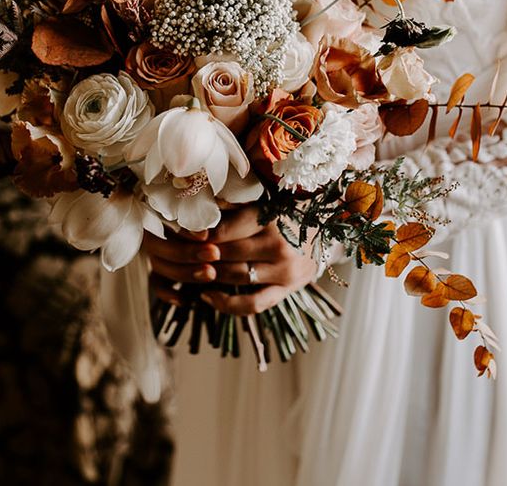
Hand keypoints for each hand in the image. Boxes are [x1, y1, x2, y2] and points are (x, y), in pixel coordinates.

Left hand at [143, 206, 316, 314]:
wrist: (327, 231)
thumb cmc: (287, 213)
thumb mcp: (264, 202)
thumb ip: (234, 206)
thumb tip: (199, 208)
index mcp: (270, 218)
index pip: (223, 231)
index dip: (197, 237)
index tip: (179, 237)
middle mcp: (278, 245)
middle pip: (226, 254)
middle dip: (199, 257)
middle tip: (178, 256)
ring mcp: (284, 271)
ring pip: (235, 277)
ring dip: (208, 277)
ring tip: (190, 272)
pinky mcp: (287, 290)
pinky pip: (252, 304)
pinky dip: (226, 304)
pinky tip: (207, 296)